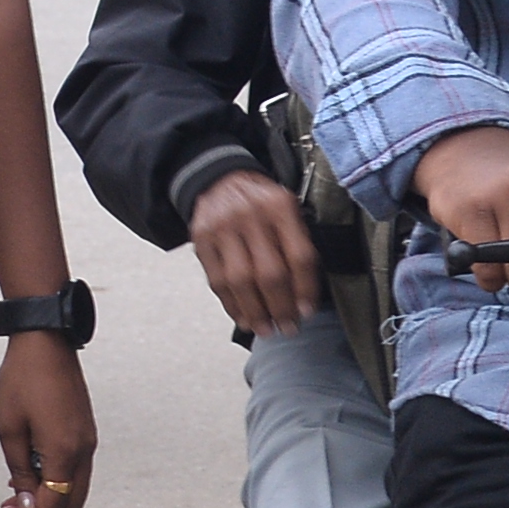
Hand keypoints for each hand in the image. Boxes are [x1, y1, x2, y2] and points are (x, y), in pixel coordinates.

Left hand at [0, 334, 96, 507]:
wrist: (45, 341)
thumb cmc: (19, 381)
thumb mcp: (9, 429)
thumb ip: (20, 471)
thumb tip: (28, 506)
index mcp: (65, 452)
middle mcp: (84, 451)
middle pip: (69, 506)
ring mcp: (88, 441)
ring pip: (73, 490)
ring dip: (46, 501)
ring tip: (11, 498)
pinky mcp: (84, 432)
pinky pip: (74, 471)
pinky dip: (53, 483)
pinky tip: (26, 476)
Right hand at [185, 163, 320, 334]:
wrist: (220, 178)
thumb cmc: (261, 203)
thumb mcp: (287, 209)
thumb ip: (297, 244)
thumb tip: (303, 299)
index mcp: (280, 206)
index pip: (299, 256)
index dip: (305, 289)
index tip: (307, 312)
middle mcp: (251, 215)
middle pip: (269, 273)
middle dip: (281, 308)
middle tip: (288, 328)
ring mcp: (222, 227)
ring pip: (240, 282)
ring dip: (255, 312)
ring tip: (265, 329)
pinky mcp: (201, 240)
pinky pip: (217, 281)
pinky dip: (231, 305)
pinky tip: (244, 317)